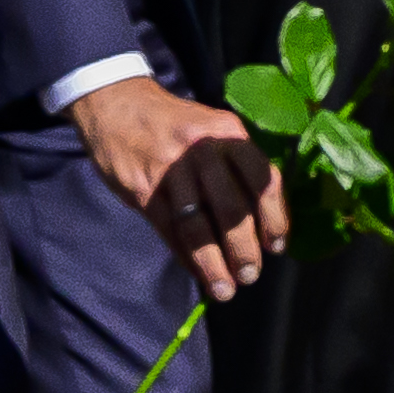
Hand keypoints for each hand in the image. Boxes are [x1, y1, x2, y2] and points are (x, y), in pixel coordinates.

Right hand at [68, 77, 290, 297]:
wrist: (117, 103)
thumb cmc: (176, 125)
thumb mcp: (213, 129)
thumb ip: (236, 166)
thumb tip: (261, 223)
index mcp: (228, 134)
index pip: (262, 180)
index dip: (274, 218)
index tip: (276, 247)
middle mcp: (203, 150)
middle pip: (231, 209)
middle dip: (243, 249)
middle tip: (250, 276)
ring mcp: (171, 170)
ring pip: (198, 226)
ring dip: (213, 264)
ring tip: (224, 289)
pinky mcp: (143, 189)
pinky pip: (169, 230)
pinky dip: (185, 256)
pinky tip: (196, 272)